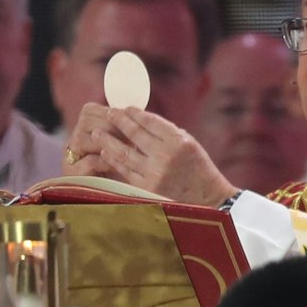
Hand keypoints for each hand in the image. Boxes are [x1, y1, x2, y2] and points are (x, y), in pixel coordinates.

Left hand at [64, 104, 236, 207]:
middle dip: (118, 121)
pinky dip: (114, 161)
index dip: (134, 113)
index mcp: (178, 141)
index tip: (124, 108)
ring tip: (97, 133)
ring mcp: (155, 173)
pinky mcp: (147, 188)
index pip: (150, 122)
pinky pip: (125, 171)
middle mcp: (165, 156)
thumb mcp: (188, 143)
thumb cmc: (198, 167)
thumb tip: (139, 119)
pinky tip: (106, 153)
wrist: (208, 198)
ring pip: (124, 153)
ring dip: (108, 141)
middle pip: (134, 134)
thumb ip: (166, 131)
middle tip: (108, 113)